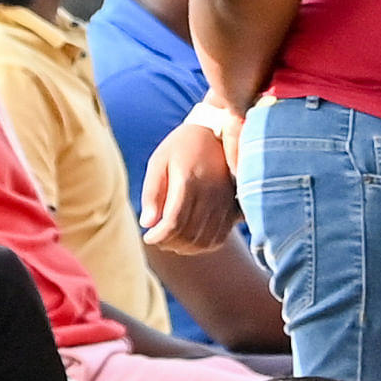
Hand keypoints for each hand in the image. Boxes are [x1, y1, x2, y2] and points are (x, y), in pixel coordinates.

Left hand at [142, 104, 244, 255]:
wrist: (216, 132)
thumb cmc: (181, 147)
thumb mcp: (159, 161)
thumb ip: (152, 192)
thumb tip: (147, 223)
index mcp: (189, 182)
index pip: (173, 223)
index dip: (158, 237)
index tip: (147, 237)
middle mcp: (210, 194)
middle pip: (189, 235)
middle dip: (169, 243)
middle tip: (157, 239)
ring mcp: (225, 203)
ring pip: (205, 241)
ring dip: (186, 248)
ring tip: (172, 241)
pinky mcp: (233, 207)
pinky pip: (220, 237)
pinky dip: (203, 246)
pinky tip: (190, 240)